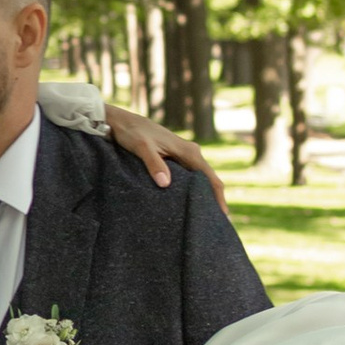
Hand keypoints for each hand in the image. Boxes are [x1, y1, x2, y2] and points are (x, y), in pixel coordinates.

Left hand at [102, 102, 229, 212]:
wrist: (122, 121)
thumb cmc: (131, 133)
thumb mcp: (141, 147)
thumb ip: (154, 164)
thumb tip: (165, 184)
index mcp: (188, 151)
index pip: (210, 177)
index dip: (218, 197)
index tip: (223, 215)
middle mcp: (190, 152)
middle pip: (208, 179)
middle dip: (213, 199)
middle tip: (216, 223)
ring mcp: (183, 155)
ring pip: (199, 178)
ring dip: (203, 195)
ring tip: (204, 216)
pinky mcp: (174, 158)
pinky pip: (189, 176)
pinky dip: (192, 190)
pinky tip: (188, 202)